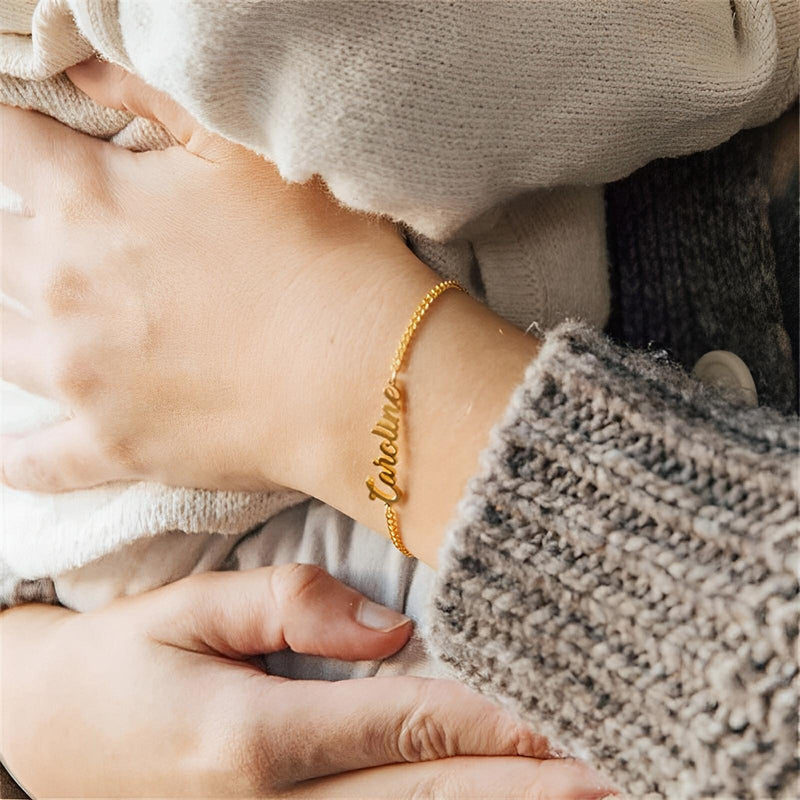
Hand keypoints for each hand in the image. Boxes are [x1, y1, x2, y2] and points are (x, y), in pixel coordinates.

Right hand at [0, 565, 612, 797]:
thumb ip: (289, 607)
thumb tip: (390, 625)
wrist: (38, 737)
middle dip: (523, 791)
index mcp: (253, 739)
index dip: (490, 724)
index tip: (564, 717)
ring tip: (576, 798)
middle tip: (608, 777)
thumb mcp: (186, 612)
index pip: (402, 728)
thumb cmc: (117, 664)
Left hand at [1, 59, 435, 494]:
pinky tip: (3, 453)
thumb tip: (82, 69)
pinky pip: (35, 462)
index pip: (3, 145)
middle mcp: (64, 289)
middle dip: (16, 235)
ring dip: (10, 327)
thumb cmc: (322, 256)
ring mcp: (81, 378)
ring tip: (34, 323)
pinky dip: (14, 459)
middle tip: (59, 241)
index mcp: (92, 203)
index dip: (6, 136)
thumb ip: (154, 98)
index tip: (20, 145)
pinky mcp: (113, 446)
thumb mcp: (246, 153)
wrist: (361, 375)